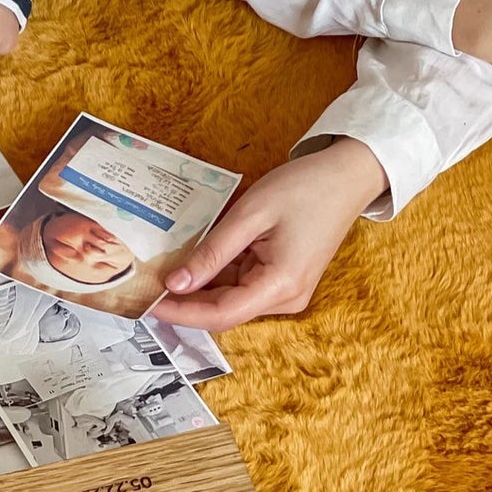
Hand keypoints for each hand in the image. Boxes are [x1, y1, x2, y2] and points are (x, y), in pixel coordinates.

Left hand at [149, 140, 387, 330]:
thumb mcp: (250, 215)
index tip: (147, 302)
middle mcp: (286, 298)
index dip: (180, 313)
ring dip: (198, 287)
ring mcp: (287, 291)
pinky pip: (242, 285)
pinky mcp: (284, 280)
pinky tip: (192, 260)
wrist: (346, 177)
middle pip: (223, 310)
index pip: (220, 314)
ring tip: (161, 269)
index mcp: (281, 285)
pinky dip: (216, 275)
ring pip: (230, 298)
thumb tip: (176, 283)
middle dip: (184, 301)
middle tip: (144, 285)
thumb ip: (212, 253)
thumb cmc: (304, 189)